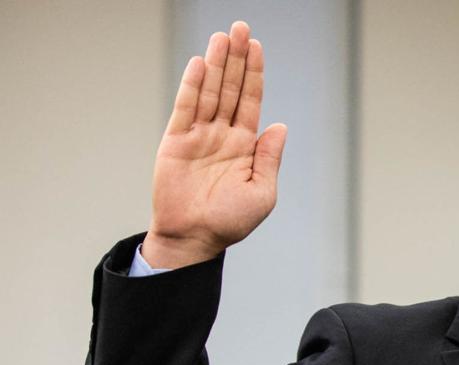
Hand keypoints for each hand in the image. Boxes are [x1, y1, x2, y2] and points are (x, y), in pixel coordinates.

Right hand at [144, 21, 286, 267]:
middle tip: (241, 28)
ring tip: (223, 37)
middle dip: (237, 59)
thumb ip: (269, 158)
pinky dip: (193, 85)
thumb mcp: (262, 192)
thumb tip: (280, 126)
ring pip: (210, 92)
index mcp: (245, 146)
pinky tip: (201, 64)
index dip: (255, 74)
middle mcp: (222, 135)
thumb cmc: (230, 222)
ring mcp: (199, 136)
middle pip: (232, 89)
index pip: (251, 101)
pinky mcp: (176, 141)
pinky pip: (186, 107)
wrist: (195, 238)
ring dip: (217, 64)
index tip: (257, 47)